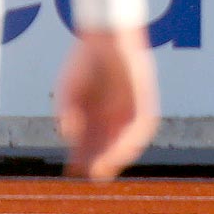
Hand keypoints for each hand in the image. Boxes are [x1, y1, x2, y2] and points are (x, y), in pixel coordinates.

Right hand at [56, 27, 158, 180]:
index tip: (73, 170)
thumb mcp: (70, 90)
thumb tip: (69, 135)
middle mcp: (116, 114)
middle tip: (92, 176)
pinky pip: (143, 124)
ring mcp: (132, 107)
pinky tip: (122, 149)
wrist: (105, 37)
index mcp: (97, 114)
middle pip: (110, 144)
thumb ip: (67, 112)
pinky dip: (132, 138)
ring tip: (105, 167)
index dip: (83, 157)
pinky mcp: (145, 100)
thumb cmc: (85, 61)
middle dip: (101, 161)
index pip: (92, 142)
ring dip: (117, 154)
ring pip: (128, 138)